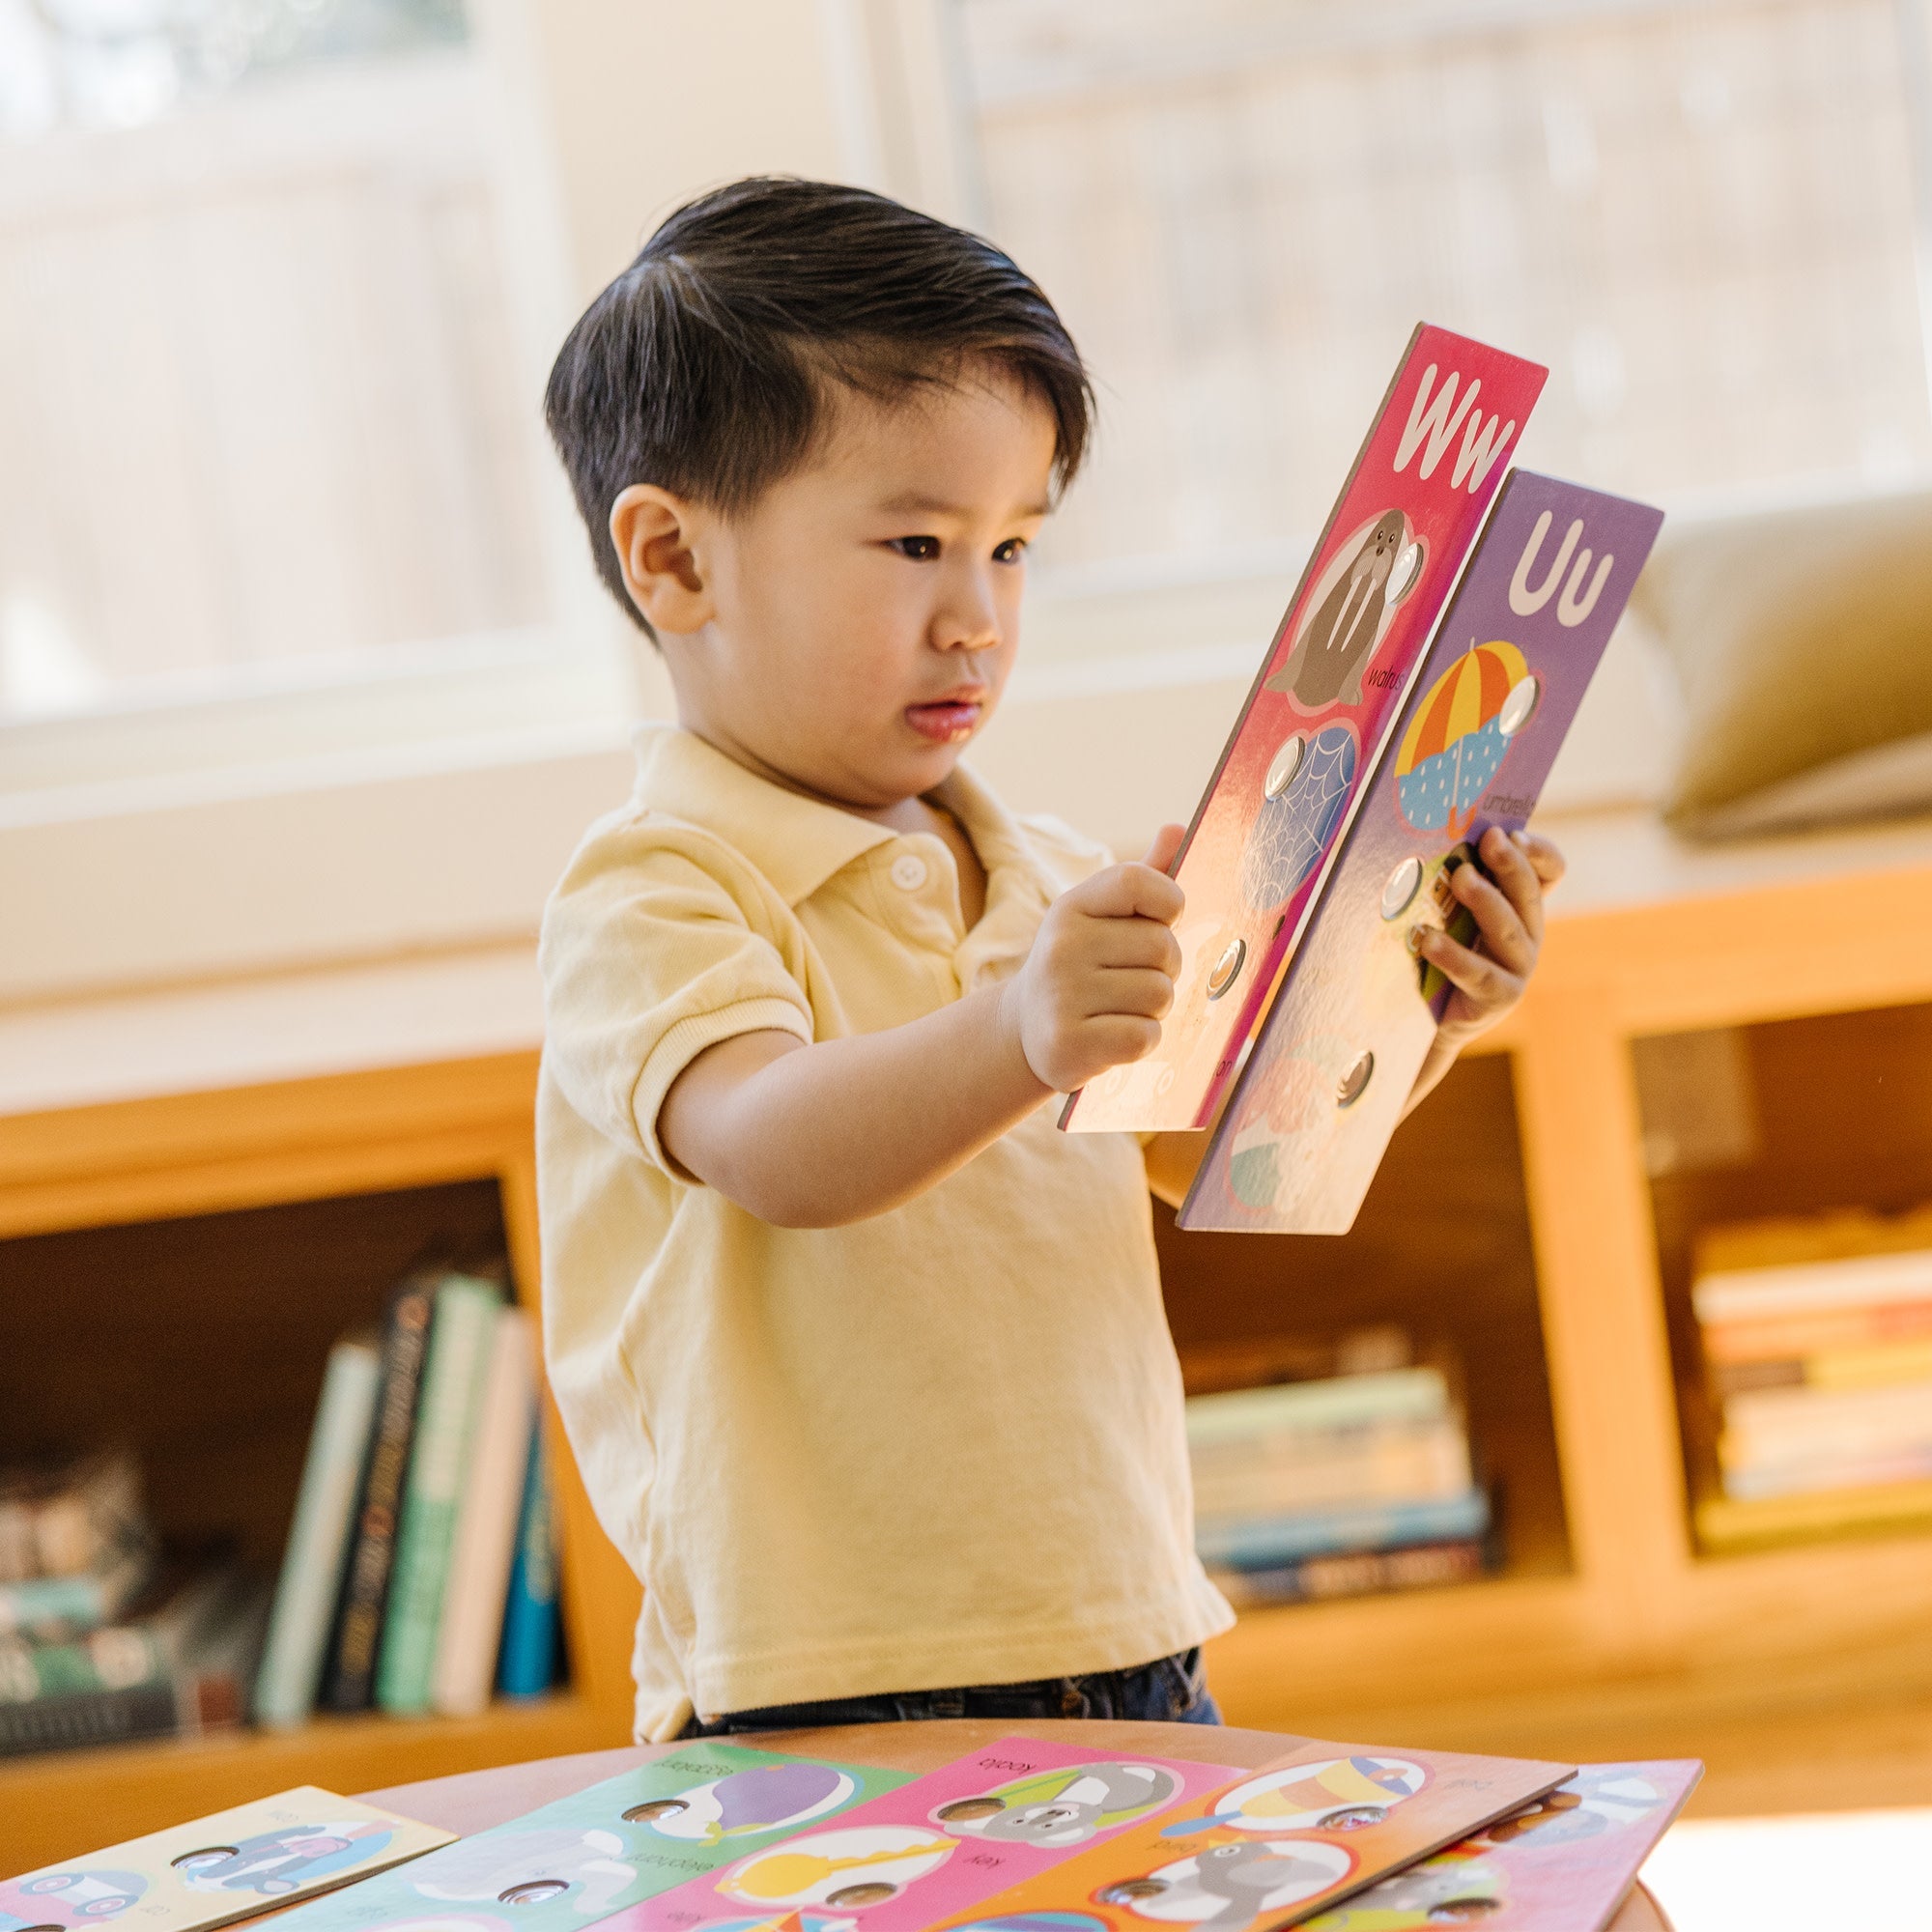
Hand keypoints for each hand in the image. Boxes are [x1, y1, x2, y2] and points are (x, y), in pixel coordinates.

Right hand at [1003, 824, 1186, 1093]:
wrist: (1024, 1029)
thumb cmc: (1082, 965)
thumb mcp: (1101, 918)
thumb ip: (1144, 877)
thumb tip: (1177, 828)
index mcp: (1072, 906)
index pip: (1139, 881)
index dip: (1168, 903)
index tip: (1161, 921)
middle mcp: (1061, 946)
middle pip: (1163, 948)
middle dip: (1165, 968)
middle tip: (1136, 978)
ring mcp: (1061, 996)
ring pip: (1159, 995)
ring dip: (1154, 1008)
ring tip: (1121, 1007)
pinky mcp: (1068, 1044)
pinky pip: (1144, 1037)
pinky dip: (1142, 1040)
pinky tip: (1113, 1034)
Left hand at [1415, 827, 1564, 1044]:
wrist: (1434, 1020)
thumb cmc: (1441, 953)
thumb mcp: (1453, 912)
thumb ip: (1453, 879)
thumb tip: (1429, 838)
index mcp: (1521, 905)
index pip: (1549, 871)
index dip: (1539, 851)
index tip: (1512, 832)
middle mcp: (1528, 933)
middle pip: (1528, 893)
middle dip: (1510, 864)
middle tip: (1489, 840)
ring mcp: (1518, 967)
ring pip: (1508, 929)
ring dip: (1487, 900)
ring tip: (1461, 878)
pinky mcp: (1499, 996)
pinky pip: (1479, 973)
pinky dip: (1454, 955)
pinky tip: (1427, 939)